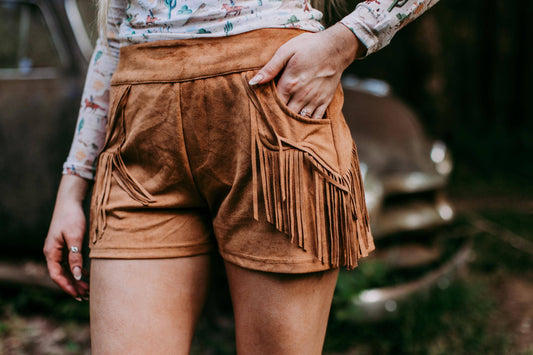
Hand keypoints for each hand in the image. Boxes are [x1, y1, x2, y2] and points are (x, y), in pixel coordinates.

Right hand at [44, 174, 89, 299]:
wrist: (70, 201)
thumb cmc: (72, 217)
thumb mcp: (75, 238)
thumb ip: (75, 256)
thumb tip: (77, 275)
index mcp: (51, 252)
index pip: (56, 275)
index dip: (67, 287)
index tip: (78, 295)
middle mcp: (52, 253)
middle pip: (61, 274)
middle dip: (73, 286)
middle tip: (86, 296)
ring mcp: (58, 249)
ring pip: (66, 269)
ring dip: (75, 279)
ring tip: (88, 289)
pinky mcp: (65, 246)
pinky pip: (69, 262)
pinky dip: (77, 270)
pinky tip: (86, 275)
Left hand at [249, 23, 365, 118]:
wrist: (336, 47)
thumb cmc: (309, 46)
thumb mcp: (286, 51)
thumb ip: (270, 68)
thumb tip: (253, 82)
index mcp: (289, 84)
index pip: (273, 104)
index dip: (267, 109)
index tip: (262, 110)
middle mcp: (301, 95)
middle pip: (285, 115)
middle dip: (278, 119)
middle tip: (270, 122)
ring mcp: (314, 100)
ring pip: (299, 120)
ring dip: (291, 123)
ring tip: (284, 126)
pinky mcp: (325, 101)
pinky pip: (315, 119)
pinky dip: (308, 125)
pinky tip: (301, 126)